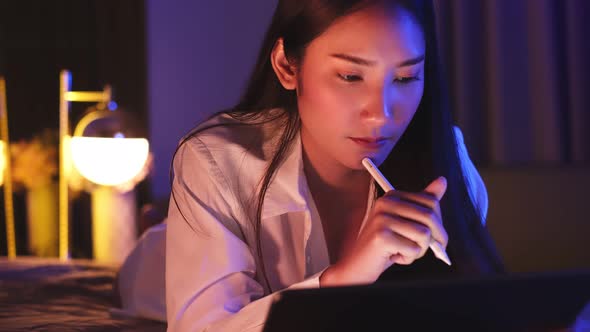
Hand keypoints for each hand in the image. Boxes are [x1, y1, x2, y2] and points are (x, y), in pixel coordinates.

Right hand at [320, 177, 447, 285]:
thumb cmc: (385, 245)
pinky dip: (408, 258)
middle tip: (421, 249)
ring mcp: (382, 219)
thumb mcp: (406, 222)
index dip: (438, 224)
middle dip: (434, 238)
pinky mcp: (381, 236)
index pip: (431, 202)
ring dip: (418, 250)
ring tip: (402, 251)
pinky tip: (394, 256)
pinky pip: (413, 249)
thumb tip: (442, 181)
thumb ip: (423, 203)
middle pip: (429, 216)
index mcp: (392, 196)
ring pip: (424, 234)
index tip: (436, 238)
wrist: (358, 265)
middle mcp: (385, 203)